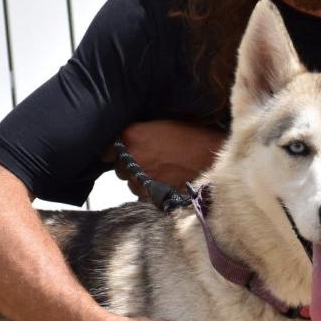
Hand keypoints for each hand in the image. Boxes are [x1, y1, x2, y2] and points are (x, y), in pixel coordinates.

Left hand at [104, 119, 222, 197]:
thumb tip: (125, 141)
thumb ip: (140, 133)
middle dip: (129, 165)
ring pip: (130, 183)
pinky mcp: (150, 194)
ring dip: (140, 180)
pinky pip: (142, 195)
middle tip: (150, 160)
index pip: (107, 148)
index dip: (114, 151)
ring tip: (161, 172)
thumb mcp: (163, 125)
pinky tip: (166, 182)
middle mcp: (132, 157)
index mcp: (133, 135)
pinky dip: (150, 191)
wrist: (213, 159)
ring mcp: (140, 178)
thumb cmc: (193, 138)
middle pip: (118, 167)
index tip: (119, 152)